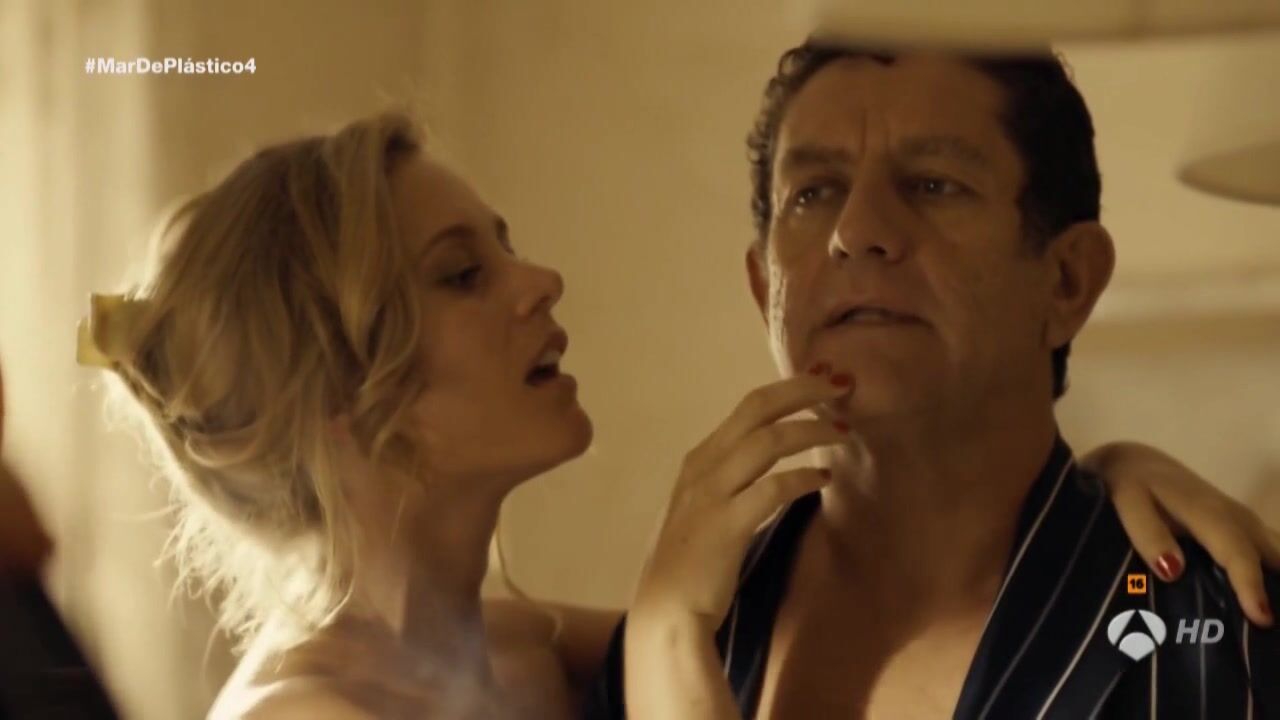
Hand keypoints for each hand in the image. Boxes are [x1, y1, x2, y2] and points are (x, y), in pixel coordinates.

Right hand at [631, 372, 849, 628]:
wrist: (666, 611)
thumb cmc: (690, 564)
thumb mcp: (705, 508)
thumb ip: (731, 481)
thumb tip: (771, 465)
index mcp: (700, 459)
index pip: (749, 406)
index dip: (789, 388)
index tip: (823, 380)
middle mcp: (703, 466)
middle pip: (757, 408)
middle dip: (802, 389)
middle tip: (840, 383)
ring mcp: (711, 494)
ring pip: (767, 441)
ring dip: (811, 430)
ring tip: (844, 431)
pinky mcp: (726, 525)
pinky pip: (773, 488)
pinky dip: (803, 478)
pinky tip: (823, 480)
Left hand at [1089, 442, 1279, 626]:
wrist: (1136, 464)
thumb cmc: (1131, 485)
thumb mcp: (1130, 503)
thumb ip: (1149, 535)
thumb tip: (1172, 571)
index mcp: (1210, 514)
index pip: (1238, 553)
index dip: (1251, 585)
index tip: (1262, 619)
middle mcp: (1238, 518)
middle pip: (1273, 556)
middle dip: (1278, 589)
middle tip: (1271, 624)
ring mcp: (1244, 522)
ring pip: (1276, 553)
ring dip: (1276, 581)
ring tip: (1270, 619)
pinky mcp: (1242, 528)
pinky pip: (1268, 553)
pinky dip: (1271, 574)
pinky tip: (1266, 599)